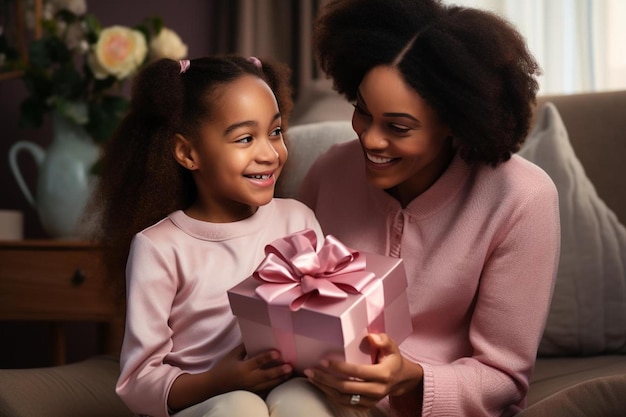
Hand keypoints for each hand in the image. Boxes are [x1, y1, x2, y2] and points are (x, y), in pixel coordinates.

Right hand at [211, 344, 293, 394]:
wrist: (213, 386)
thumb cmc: (223, 368)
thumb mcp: (232, 355)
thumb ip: (244, 347)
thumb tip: (256, 337)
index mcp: (242, 368)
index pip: (257, 362)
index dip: (268, 357)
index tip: (278, 353)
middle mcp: (247, 379)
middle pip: (266, 375)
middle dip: (279, 371)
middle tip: (289, 366)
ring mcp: (250, 388)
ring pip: (268, 384)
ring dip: (280, 379)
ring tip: (290, 373)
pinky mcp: (252, 392)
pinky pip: (265, 390)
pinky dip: (274, 385)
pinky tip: (282, 381)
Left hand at [303, 333, 422, 408]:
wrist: (401, 379)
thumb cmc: (393, 360)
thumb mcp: (392, 347)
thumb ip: (383, 340)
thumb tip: (371, 337)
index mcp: (383, 374)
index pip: (357, 372)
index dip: (339, 367)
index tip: (324, 361)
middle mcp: (377, 390)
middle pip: (346, 387)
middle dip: (326, 379)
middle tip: (311, 370)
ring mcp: (371, 400)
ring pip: (343, 398)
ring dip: (325, 388)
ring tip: (312, 378)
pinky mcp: (366, 406)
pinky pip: (345, 404)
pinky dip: (331, 396)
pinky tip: (321, 387)